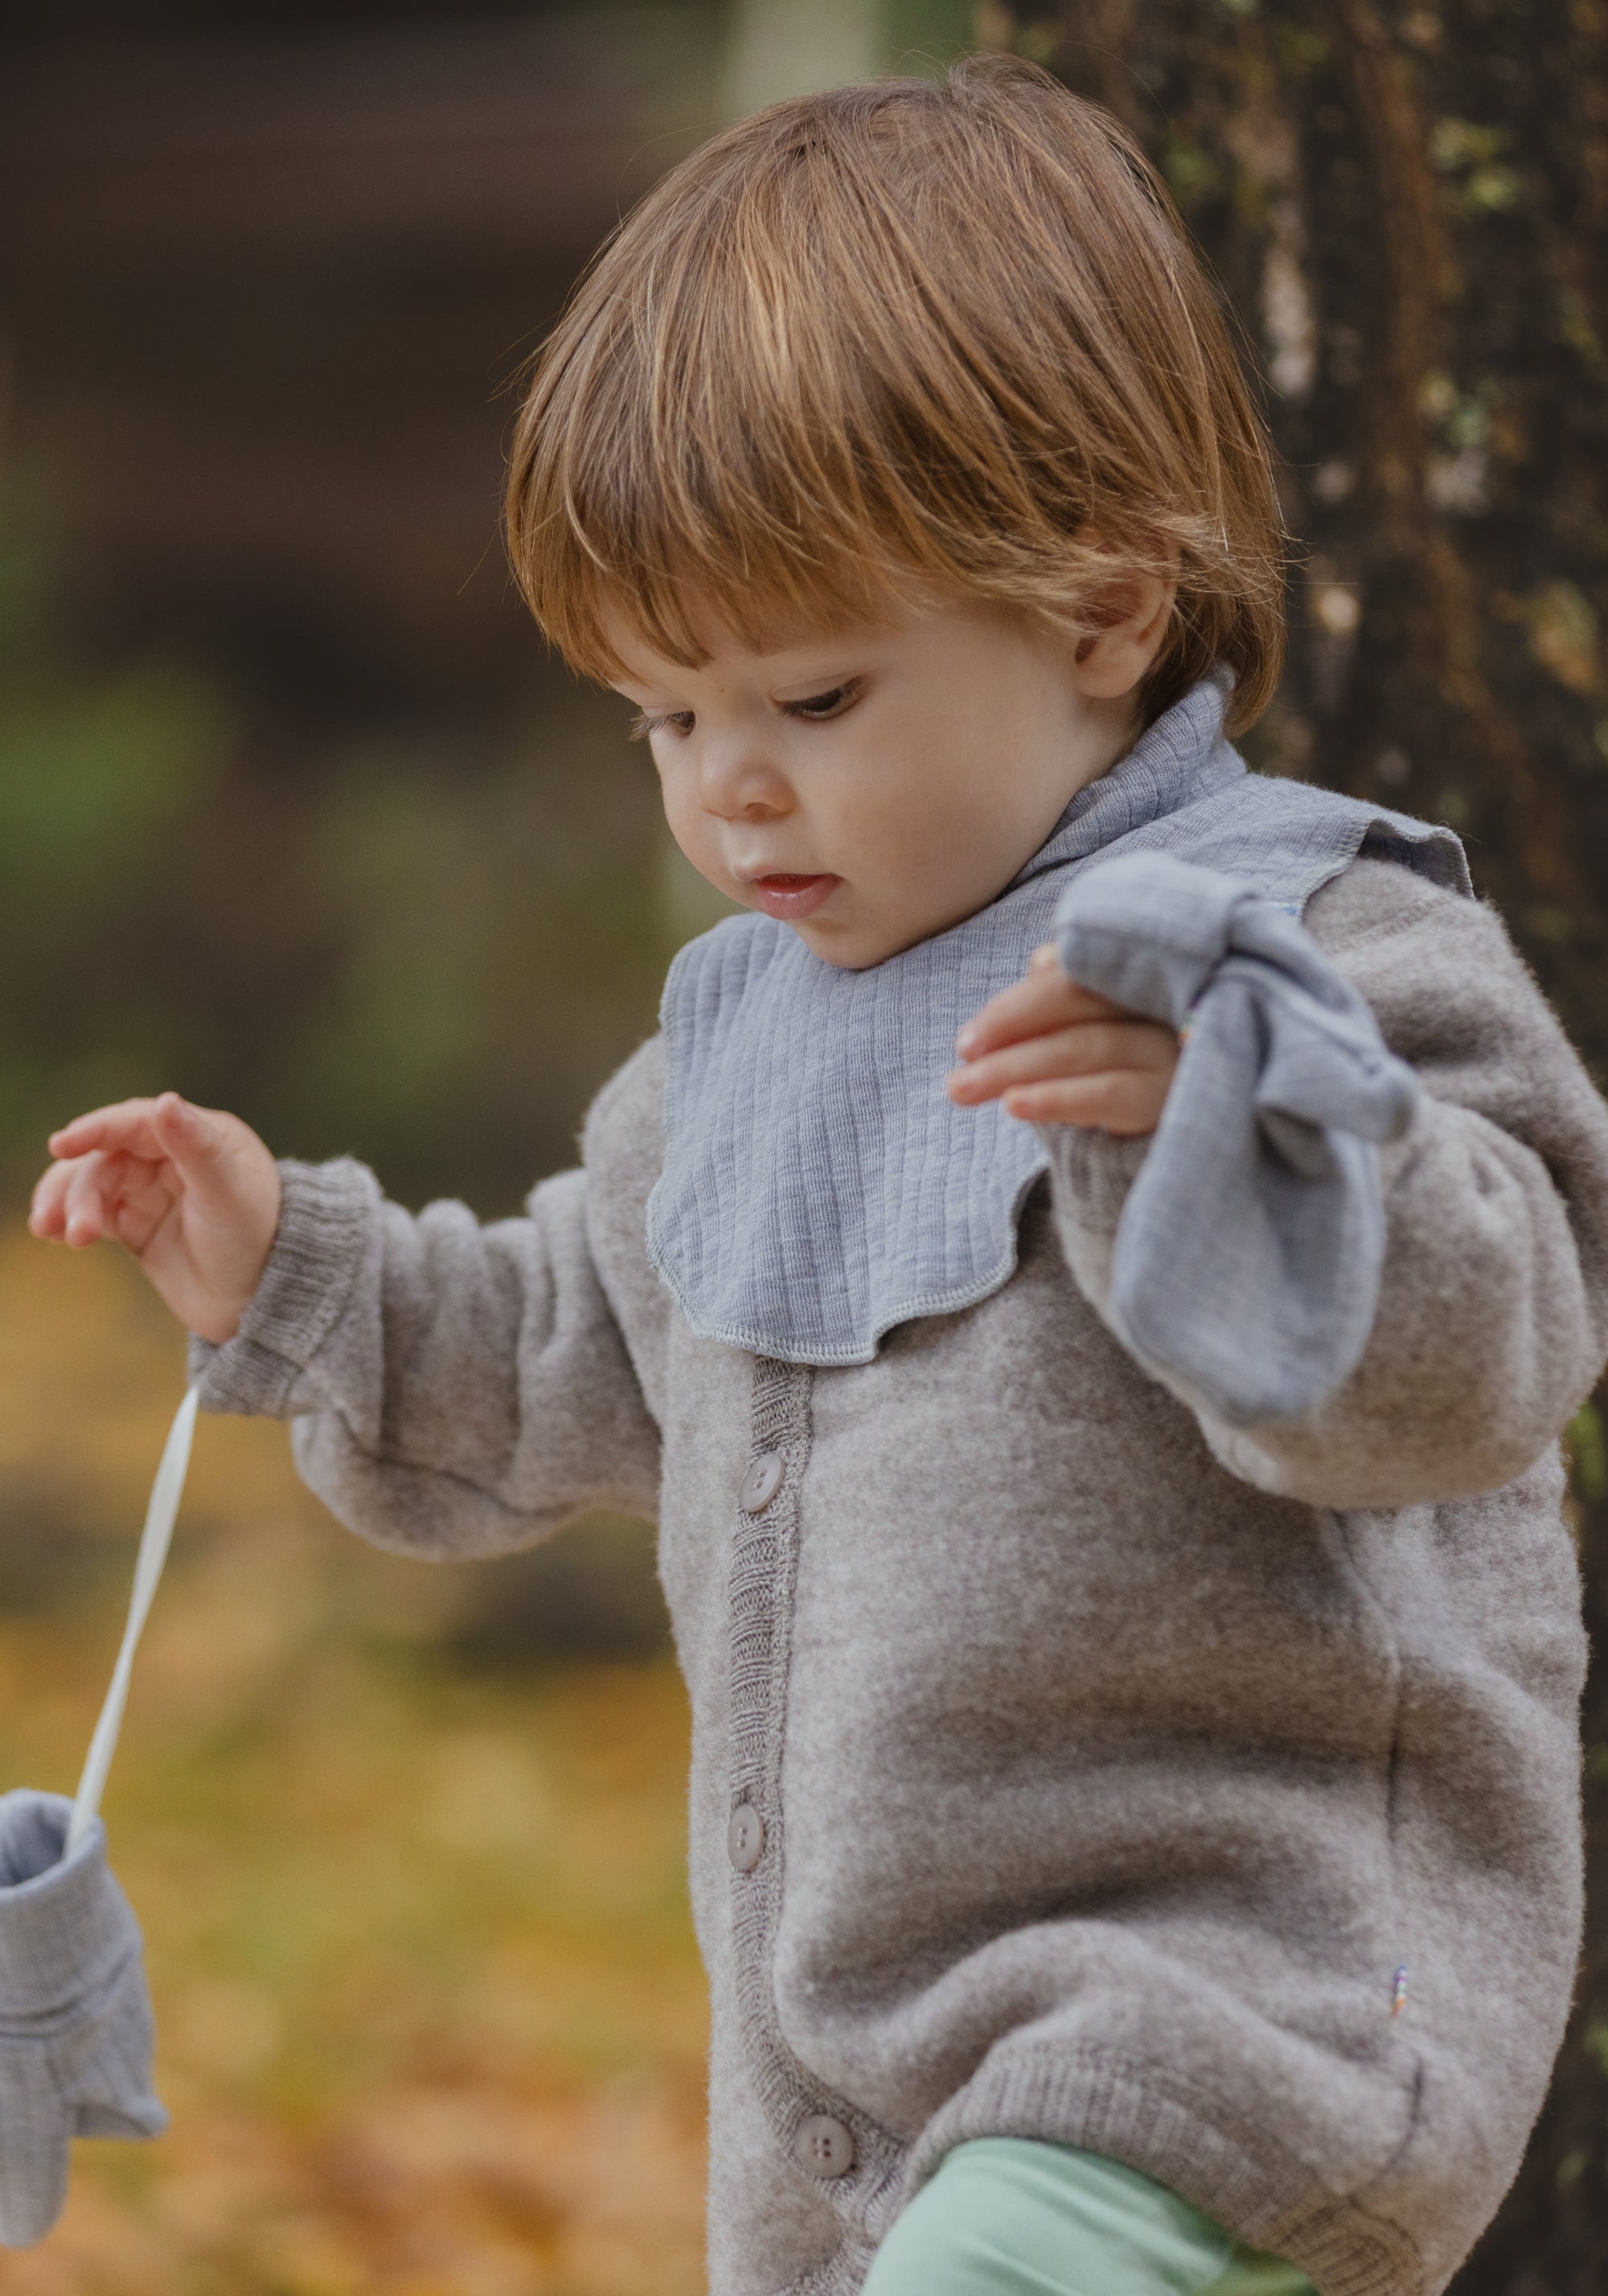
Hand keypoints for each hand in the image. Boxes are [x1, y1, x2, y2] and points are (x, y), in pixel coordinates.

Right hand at [30, 1093, 281, 1342]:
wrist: (262, 1301)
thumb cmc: (260, 1240)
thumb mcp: (229, 1194)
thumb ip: (197, 1149)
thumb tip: (164, 1102)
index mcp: (201, 1134)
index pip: (137, 1121)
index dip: (97, 1129)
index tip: (63, 1145)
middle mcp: (171, 1156)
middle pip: (107, 1157)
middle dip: (81, 1188)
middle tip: (77, 1230)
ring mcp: (150, 1189)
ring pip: (93, 1184)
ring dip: (69, 1206)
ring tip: (62, 1236)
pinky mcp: (135, 1222)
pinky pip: (93, 1211)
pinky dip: (69, 1219)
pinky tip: (53, 1234)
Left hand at [947, 944, 1178, 1133]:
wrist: (1141, 1152)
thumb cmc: (1097, 1082)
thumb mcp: (1072, 1037)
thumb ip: (1054, 999)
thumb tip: (1039, 963)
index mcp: (1127, 977)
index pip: (1066, 974)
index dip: (1013, 1004)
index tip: (968, 1040)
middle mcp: (1156, 1002)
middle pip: (1074, 1000)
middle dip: (1007, 1028)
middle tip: (960, 1057)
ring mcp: (1167, 1049)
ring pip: (1083, 1046)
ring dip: (1015, 1067)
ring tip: (964, 1089)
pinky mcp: (1169, 1097)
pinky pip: (1109, 1092)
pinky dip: (1056, 1097)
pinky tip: (1014, 1105)